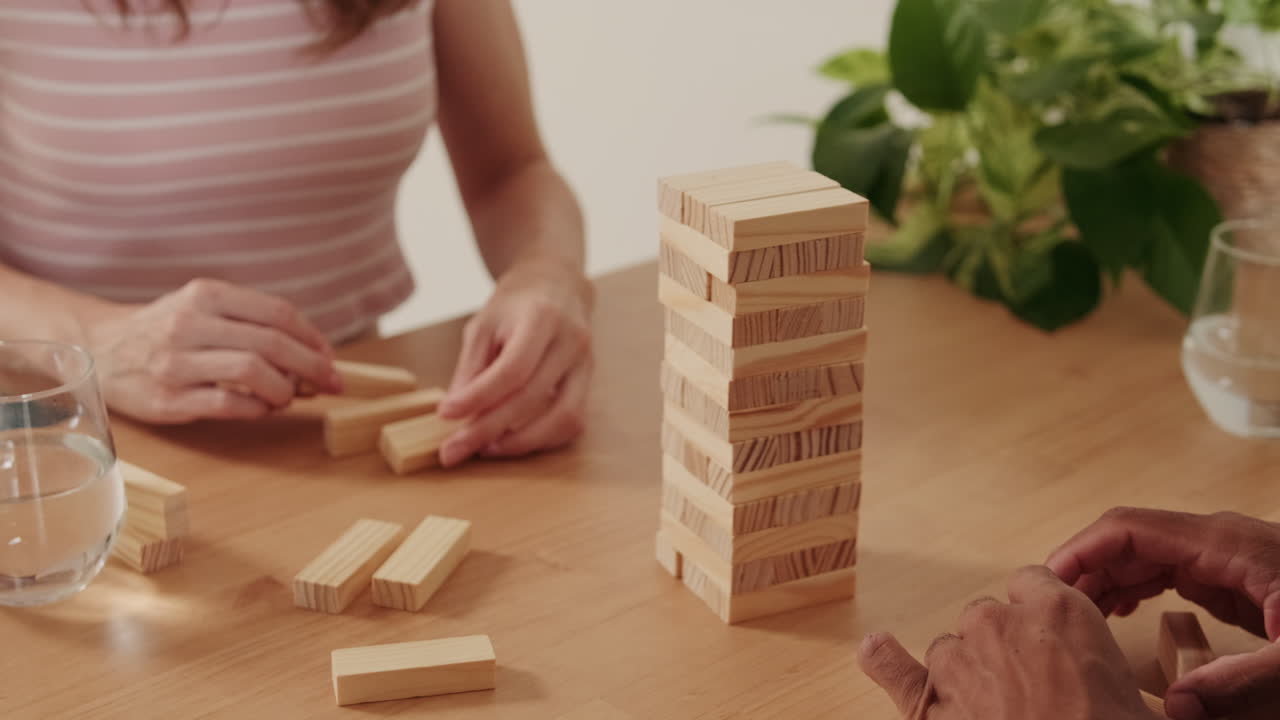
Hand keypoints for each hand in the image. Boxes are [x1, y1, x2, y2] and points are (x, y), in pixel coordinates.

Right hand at [86, 279, 339, 423]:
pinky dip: (257, 409)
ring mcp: (176, 362)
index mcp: (206, 295)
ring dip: (285, 390)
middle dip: (312, 366)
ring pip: (253, 371)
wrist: (100, 348)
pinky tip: (261, 408)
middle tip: (331, 383)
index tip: (329, 357)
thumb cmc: (167, 330)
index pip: (278, 313)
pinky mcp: (167, 399)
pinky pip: (228, 404)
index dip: (312, 338)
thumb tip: (317, 357)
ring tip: (288, 397)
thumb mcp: (206, 309)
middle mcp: (189, 324)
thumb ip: (255, 326)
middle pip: (272, 343)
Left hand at [437, 262, 592, 466]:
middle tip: (454, 450)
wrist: (557, 284)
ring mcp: (586, 364)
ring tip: (485, 449)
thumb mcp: (483, 324)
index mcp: (541, 318)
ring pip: (562, 418)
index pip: (512, 369)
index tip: (446, 413)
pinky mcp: (589, 382)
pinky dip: (543, 439)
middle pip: (531, 398)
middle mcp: (571, 342)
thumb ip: (471, 368)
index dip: (478, 397)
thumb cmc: (515, 304)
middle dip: (488, 429)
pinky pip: (572, 422)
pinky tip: (514, 441)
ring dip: (521, 443)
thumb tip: (455, 412)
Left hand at [860, 566, 1156, 719]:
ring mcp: (957, 661)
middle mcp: (999, 624)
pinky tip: (875, 652)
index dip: (1042, 613)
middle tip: (1035, 693)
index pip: (1034, 581)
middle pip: (989, 616)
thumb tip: (1174, 706)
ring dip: (967, 672)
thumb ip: (1142, 689)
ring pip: (951, 648)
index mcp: (1060, 612)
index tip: (1052, 642)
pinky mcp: (926, 701)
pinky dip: (883, 661)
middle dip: (1004, 646)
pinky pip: (891, 668)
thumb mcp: (1149, 710)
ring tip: (999, 712)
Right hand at [1047, 508, 1279, 718]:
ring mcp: (1218, 557)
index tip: (1047, 581)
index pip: (1128, 529)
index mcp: (1224, 543)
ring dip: (1103, 582)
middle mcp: (1214, 542)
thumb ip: (1242, 682)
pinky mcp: (1224, 577)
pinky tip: (1116, 613)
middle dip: (1083, 572)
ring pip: (1140, 557)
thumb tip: (1176, 706)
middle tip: (1052, 612)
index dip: (1080, 551)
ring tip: (1074, 619)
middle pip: (1125, 542)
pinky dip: (1131, 590)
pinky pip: (1162, 572)